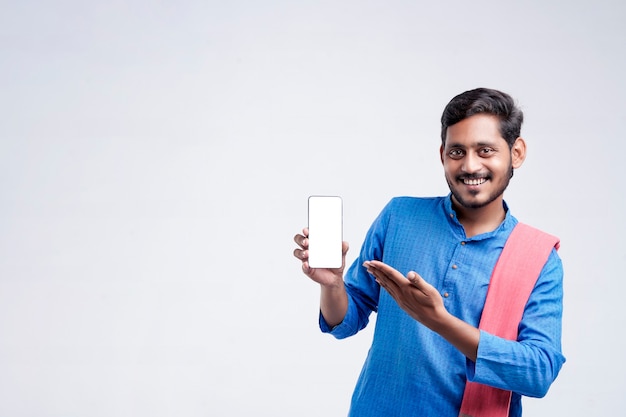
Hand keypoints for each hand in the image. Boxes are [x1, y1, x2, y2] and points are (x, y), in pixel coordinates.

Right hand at [293, 227, 348, 286]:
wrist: (335, 277)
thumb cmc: (335, 261)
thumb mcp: (341, 253)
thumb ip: (343, 248)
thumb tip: (344, 243)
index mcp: (315, 241)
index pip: (307, 232)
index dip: (306, 230)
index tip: (307, 230)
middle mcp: (308, 248)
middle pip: (299, 240)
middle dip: (301, 239)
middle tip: (307, 242)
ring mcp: (306, 258)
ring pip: (297, 252)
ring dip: (301, 252)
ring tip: (308, 254)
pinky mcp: (307, 269)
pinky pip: (303, 267)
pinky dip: (304, 265)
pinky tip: (307, 264)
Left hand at [364, 260, 479, 359]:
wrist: (435, 320)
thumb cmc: (434, 304)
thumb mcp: (430, 291)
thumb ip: (419, 281)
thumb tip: (410, 273)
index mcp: (406, 289)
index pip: (391, 274)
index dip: (381, 267)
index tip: (372, 261)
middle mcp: (401, 294)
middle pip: (385, 279)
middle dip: (375, 270)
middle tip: (365, 263)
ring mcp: (400, 300)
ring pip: (385, 285)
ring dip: (377, 276)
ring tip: (369, 270)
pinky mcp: (401, 303)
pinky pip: (389, 292)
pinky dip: (383, 285)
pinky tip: (379, 282)